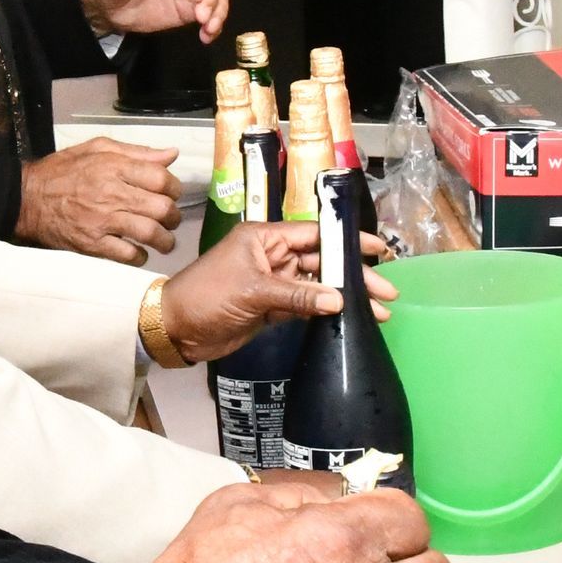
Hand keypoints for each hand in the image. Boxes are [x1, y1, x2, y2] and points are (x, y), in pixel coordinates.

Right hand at [17, 138, 181, 262]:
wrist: (25, 199)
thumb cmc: (61, 171)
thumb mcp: (96, 148)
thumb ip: (136, 152)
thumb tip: (171, 155)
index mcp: (114, 167)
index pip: (162, 179)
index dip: (174, 188)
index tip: (171, 194)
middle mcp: (111, 194)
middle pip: (162, 208)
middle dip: (173, 217)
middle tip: (170, 221)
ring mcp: (102, 221)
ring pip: (150, 234)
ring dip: (164, 241)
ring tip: (163, 242)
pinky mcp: (92, 244)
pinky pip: (128, 255)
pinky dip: (140, 257)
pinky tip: (139, 253)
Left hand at [158, 221, 398, 362]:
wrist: (174, 329)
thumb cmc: (206, 296)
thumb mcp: (252, 291)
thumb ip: (297, 295)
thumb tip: (339, 300)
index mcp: (264, 238)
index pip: (313, 233)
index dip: (346, 240)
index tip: (378, 249)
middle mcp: (271, 256)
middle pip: (321, 261)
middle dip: (353, 275)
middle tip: (386, 291)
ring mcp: (272, 282)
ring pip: (317, 286)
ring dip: (345, 297)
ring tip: (380, 311)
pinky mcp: (270, 307)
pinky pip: (305, 305)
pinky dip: (326, 312)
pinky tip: (350, 318)